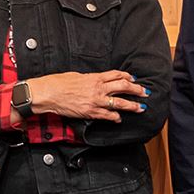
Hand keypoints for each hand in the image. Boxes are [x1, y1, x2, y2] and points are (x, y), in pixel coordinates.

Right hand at [28, 71, 148, 121]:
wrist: (49, 93)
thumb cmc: (59, 83)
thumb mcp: (77, 76)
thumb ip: (89, 79)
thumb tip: (96, 81)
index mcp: (95, 77)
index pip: (116, 75)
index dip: (128, 76)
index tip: (134, 78)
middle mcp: (98, 88)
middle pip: (123, 87)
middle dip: (136, 90)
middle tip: (144, 92)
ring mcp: (95, 101)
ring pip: (120, 103)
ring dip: (132, 105)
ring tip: (141, 108)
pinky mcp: (90, 112)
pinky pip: (107, 115)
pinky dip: (115, 117)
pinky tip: (119, 118)